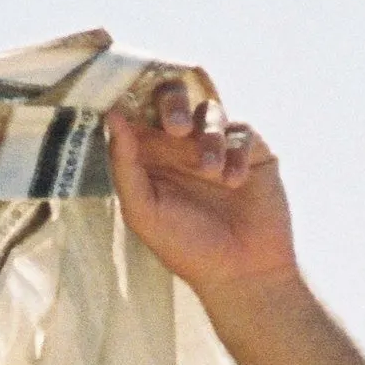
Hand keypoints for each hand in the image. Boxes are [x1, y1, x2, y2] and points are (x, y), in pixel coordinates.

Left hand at [106, 82, 297, 299]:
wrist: (241, 272)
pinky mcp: (251, 151)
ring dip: (209, 137)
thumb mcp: (143, 211)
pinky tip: (234, 182)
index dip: (133, 94)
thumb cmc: (186, 248)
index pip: (137, 110)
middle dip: (173, 101)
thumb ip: (124, 165)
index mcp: (149, 155)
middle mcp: (181, 145)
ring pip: (210, 110)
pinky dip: (236, 153)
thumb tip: (113, 115)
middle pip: (173, 96)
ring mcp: (217, 145)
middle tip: (176, 127)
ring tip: (211, 174)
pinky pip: (242, 132)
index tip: (130, 92)